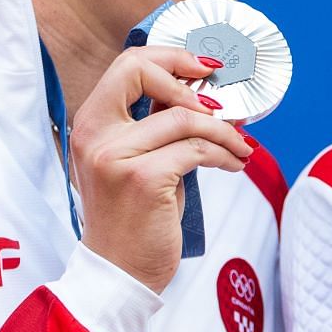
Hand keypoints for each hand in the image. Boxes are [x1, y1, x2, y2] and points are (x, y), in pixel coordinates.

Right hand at [73, 46, 253, 291]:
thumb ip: (157, 126)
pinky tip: (233, 165)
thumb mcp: (138, 162)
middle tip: (223, 99)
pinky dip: (225, 154)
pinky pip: (197, 150)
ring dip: (224, 130)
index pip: (126, 65)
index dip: (170, 58)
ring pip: (184, 116)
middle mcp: (95, 134)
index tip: (205, 70)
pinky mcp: (142, 179)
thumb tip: (205, 95)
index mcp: (90, 125)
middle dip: (190, 74)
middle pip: (142, 70)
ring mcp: (115, 156)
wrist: (120, 273)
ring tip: (241, 147)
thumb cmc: (134, 217)